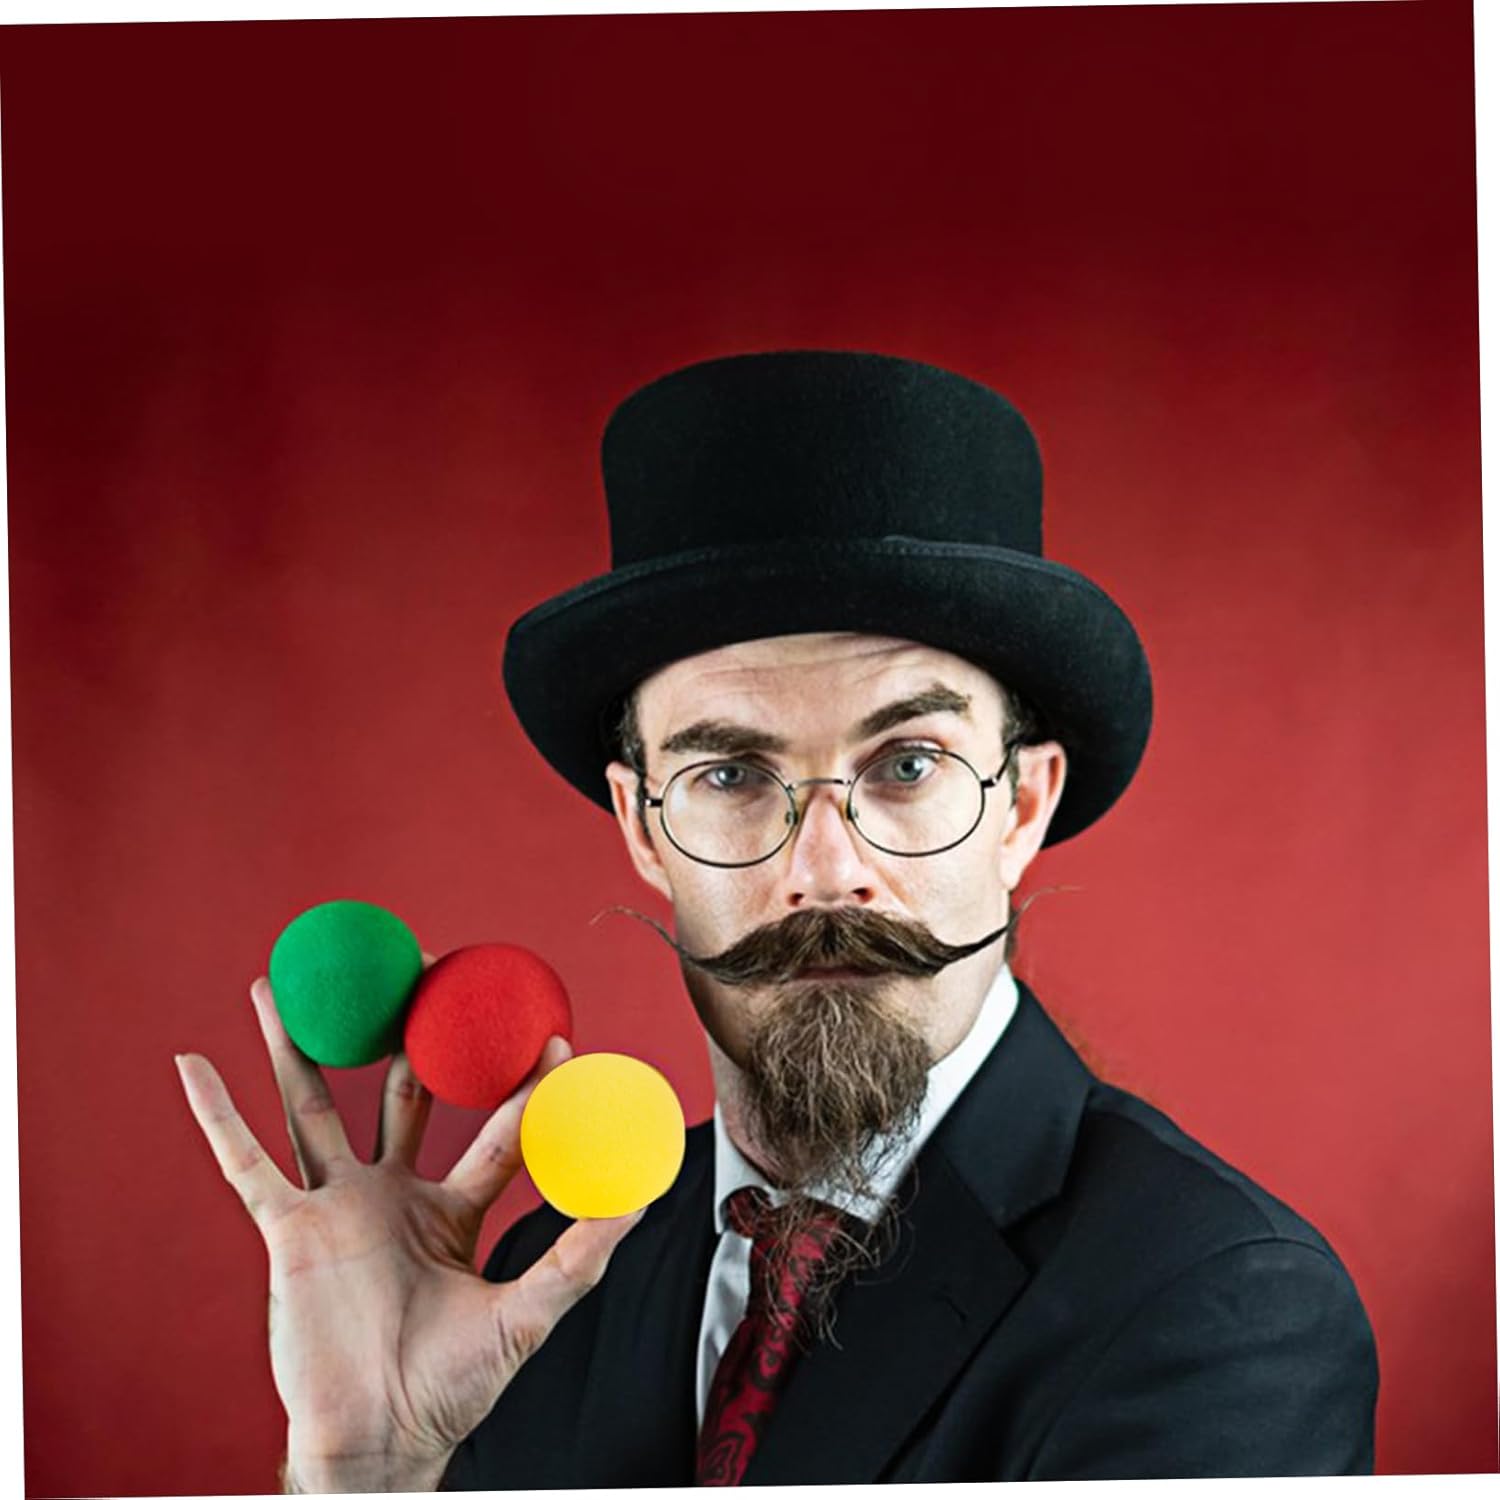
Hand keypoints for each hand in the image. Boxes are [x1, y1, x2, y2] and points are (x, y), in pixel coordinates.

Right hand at [176, 961, 641, 1492]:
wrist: (380, 1442)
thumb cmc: (452, 1386)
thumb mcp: (528, 1314)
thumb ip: (579, 1254)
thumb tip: (642, 1195)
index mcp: (451, 1210)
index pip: (492, 1128)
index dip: (521, 1082)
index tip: (550, 1030)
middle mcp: (391, 1194)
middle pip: (399, 1090)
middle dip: (408, 1028)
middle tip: (418, 961)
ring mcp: (337, 1207)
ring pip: (312, 1106)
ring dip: (295, 1045)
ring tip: (283, 982)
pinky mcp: (288, 1232)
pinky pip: (246, 1163)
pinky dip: (217, 1114)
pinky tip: (193, 1063)